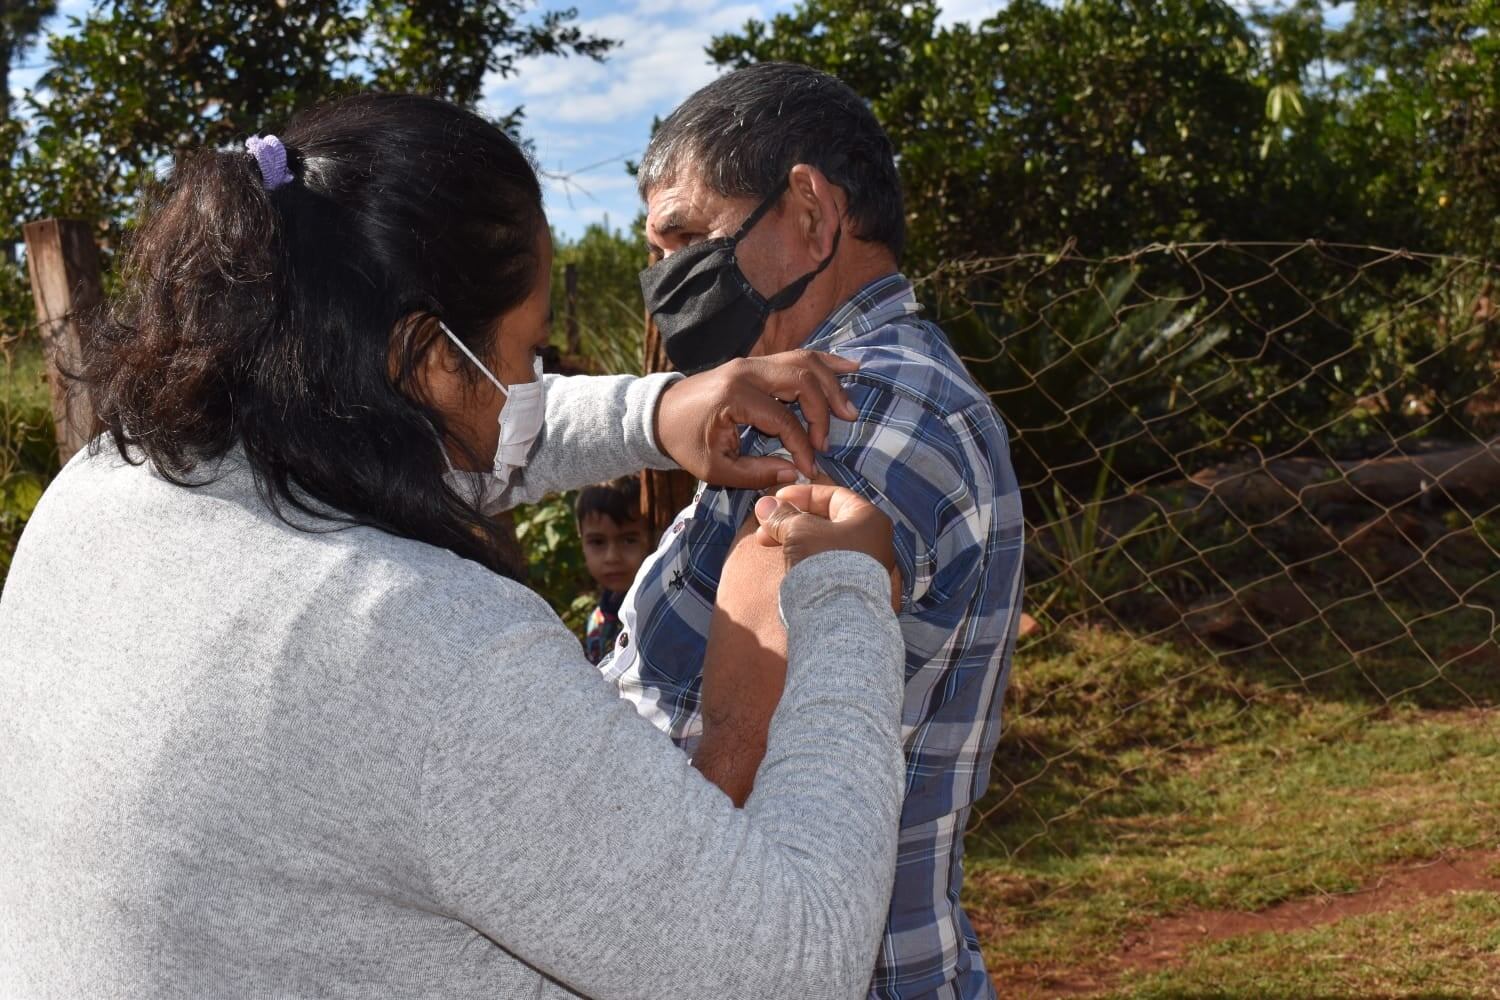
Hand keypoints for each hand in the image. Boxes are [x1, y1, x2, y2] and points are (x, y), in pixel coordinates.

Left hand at [653, 351, 859, 488]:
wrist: (661, 413)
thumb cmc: (685, 442)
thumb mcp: (714, 469)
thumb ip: (756, 473)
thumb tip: (795, 472)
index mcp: (734, 396)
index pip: (784, 419)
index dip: (802, 446)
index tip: (810, 467)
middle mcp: (746, 371)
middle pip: (802, 380)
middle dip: (823, 411)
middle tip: (831, 440)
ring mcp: (753, 362)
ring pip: (804, 361)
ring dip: (831, 384)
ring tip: (849, 409)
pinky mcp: (757, 362)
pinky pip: (796, 356)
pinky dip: (823, 363)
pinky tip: (848, 368)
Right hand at [753, 485, 898, 608]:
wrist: (839, 615)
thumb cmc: (825, 562)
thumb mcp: (798, 531)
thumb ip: (782, 516)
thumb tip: (764, 505)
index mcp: (868, 519)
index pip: (833, 495)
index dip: (802, 494)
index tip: (776, 500)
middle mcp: (875, 541)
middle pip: (828, 521)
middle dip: (793, 521)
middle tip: (766, 528)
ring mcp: (868, 567)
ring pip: (826, 544)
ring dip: (797, 541)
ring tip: (770, 544)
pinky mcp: (856, 588)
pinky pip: (829, 565)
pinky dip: (808, 559)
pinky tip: (788, 563)